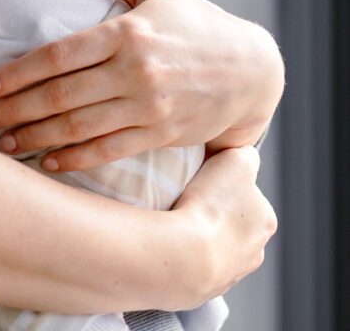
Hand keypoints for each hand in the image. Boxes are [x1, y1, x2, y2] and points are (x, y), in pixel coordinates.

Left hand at [0, 0, 283, 170]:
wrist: (253, 72)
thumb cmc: (196, 22)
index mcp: (128, 32)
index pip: (60, 55)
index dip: (19, 71)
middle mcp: (136, 72)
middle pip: (62, 95)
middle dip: (16, 109)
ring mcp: (149, 107)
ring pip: (80, 128)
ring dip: (35, 137)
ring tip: (1, 141)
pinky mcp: (161, 135)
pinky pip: (109, 152)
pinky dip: (74, 160)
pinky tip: (44, 162)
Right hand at [171, 145, 275, 301]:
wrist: (185, 254)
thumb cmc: (211, 204)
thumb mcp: (237, 160)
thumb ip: (245, 153)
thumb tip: (240, 153)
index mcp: (266, 220)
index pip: (247, 194)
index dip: (224, 183)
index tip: (204, 179)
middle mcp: (255, 251)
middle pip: (232, 221)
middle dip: (214, 211)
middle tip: (189, 199)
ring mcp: (230, 273)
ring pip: (215, 243)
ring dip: (201, 233)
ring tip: (178, 219)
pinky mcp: (203, 287)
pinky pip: (195, 262)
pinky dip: (187, 252)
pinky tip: (173, 240)